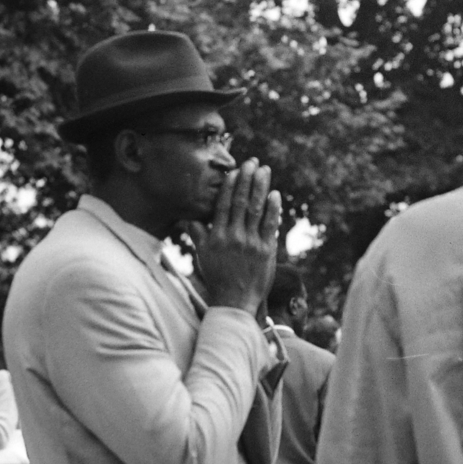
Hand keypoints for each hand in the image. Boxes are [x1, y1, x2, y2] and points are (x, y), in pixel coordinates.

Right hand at [188, 159, 282, 315]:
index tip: (235, 170)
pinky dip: (272, 208)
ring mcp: (250, 243)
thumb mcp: (203, 255)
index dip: (230, 185)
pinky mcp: (266, 251)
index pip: (223, 204)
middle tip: (252, 162)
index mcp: (216, 236)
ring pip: (255, 209)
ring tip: (264, 170)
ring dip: (260, 187)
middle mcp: (233, 237)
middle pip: (240, 202)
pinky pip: (270, 225)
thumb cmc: (218, 277)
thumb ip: (198, 234)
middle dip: (246, 179)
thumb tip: (188, 217)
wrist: (235, 301)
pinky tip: (274, 194)